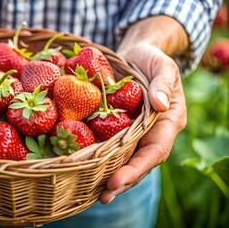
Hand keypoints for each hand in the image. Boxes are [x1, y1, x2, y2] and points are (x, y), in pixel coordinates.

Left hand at [99, 43, 186, 202]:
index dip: (137, 168)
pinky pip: (110, 148)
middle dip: (122, 181)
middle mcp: (153, 133)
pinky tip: (83, 170)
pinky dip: (99, 160)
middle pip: (139, 163)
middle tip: (103, 196)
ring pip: (124, 160)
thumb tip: (160, 105)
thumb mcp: (162, 65)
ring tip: (92, 193)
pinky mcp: (118, 129)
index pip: (155, 151)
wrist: (136, 55)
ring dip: (108, 177)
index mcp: (169, 122)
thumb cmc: (152, 59)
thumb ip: (163, 84)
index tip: (116, 180)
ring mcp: (135, 133)